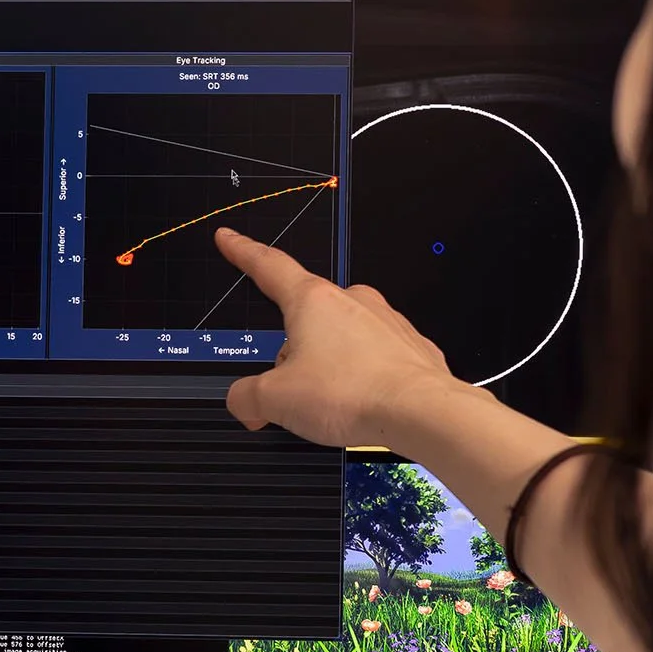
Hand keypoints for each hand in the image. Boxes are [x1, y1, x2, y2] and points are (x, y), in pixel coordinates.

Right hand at [214, 227, 460, 448]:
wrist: (422, 412)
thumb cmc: (354, 394)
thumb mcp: (276, 400)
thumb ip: (247, 397)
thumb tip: (244, 402)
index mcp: (312, 301)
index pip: (268, 265)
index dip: (243, 252)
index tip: (230, 239)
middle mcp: (351, 301)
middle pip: (304, 318)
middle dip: (292, 351)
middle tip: (289, 390)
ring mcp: (384, 322)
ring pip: (340, 339)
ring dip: (328, 366)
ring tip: (331, 404)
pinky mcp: (409, 347)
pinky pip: (372, 358)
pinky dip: (360, 378)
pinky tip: (360, 404)